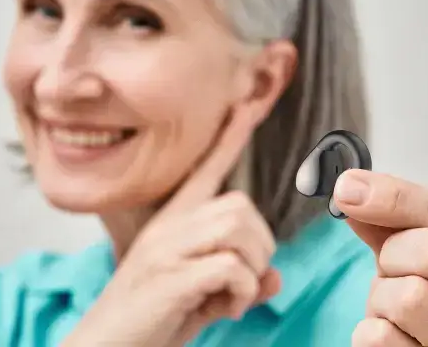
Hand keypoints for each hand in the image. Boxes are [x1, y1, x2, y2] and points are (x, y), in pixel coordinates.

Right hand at [61, 108, 280, 346]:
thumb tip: (277, 278)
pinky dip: (242, 292)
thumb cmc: (150, 322)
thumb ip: (237, 283)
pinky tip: (227, 310)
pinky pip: (231, 267)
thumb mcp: (201, 298)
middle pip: (240, 206)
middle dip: (260, 246)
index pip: (205, 171)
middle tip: (245, 280)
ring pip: (238, 229)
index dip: (229, 140)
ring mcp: (166, 250)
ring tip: (234, 296)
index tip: (247, 105)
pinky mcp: (169, 278)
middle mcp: (168, 229)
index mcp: (172, 225)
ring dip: (252, 267)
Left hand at [336, 170, 427, 346]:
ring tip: (395, 307)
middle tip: (394, 270)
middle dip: (396, 255)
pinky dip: (370, 330)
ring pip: (409, 298)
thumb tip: (353, 189)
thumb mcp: (421, 249)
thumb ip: (395, 216)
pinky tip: (393, 334)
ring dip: (381, 297)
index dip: (396, 198)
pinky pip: (380, 337)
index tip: (351, 191)